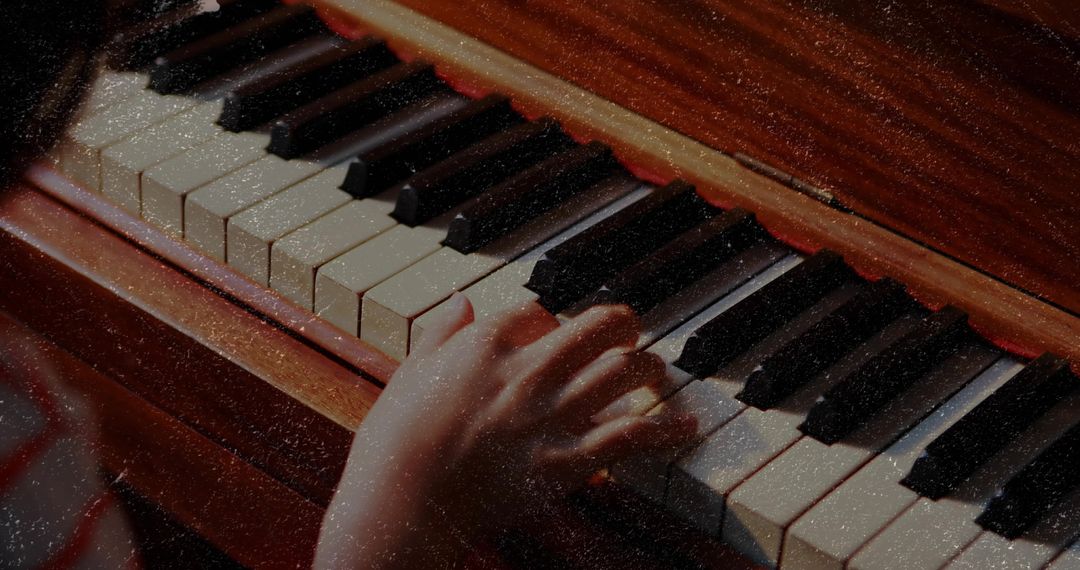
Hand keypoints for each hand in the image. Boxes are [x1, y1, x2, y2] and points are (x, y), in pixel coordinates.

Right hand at [316, 296, 695, 568]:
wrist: (402, 500)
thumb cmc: (394, 441)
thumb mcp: (411, 371)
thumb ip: (442, 332)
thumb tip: (461, 300)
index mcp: (488, 343)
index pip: (538, 310)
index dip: (551, 318)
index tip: (553, 329)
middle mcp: (529, 370)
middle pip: (598, 326)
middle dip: (621, 322)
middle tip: (628, 329)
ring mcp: (552, 415)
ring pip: (623, 371)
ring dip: (645, 366)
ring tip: (652, 368)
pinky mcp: (567, 461)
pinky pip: (631, 437)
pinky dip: (666, 429)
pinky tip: (688, 424)